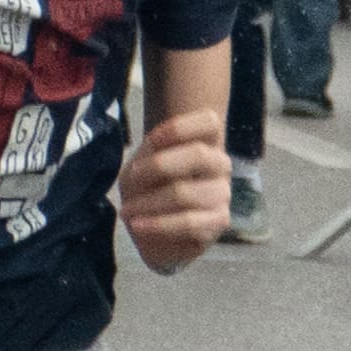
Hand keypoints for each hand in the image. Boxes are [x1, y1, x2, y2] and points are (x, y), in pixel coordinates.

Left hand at [120, 103, 232, 268]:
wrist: (156, 229)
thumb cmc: (150, 189)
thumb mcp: (140, 165)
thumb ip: (148, 155)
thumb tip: (153, 157)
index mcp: (206, 142)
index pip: (209, 122)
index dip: (179, 128)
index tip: (152, 140)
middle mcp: (220, 164)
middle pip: (198, 154)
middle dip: (159, 166)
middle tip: (131, 180)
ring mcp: (223, 193)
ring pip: (186, 192)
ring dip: (150, 202)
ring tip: (128, 211)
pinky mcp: (219, 222)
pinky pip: (189, 223)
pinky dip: (158, 225)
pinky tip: (138, 225)